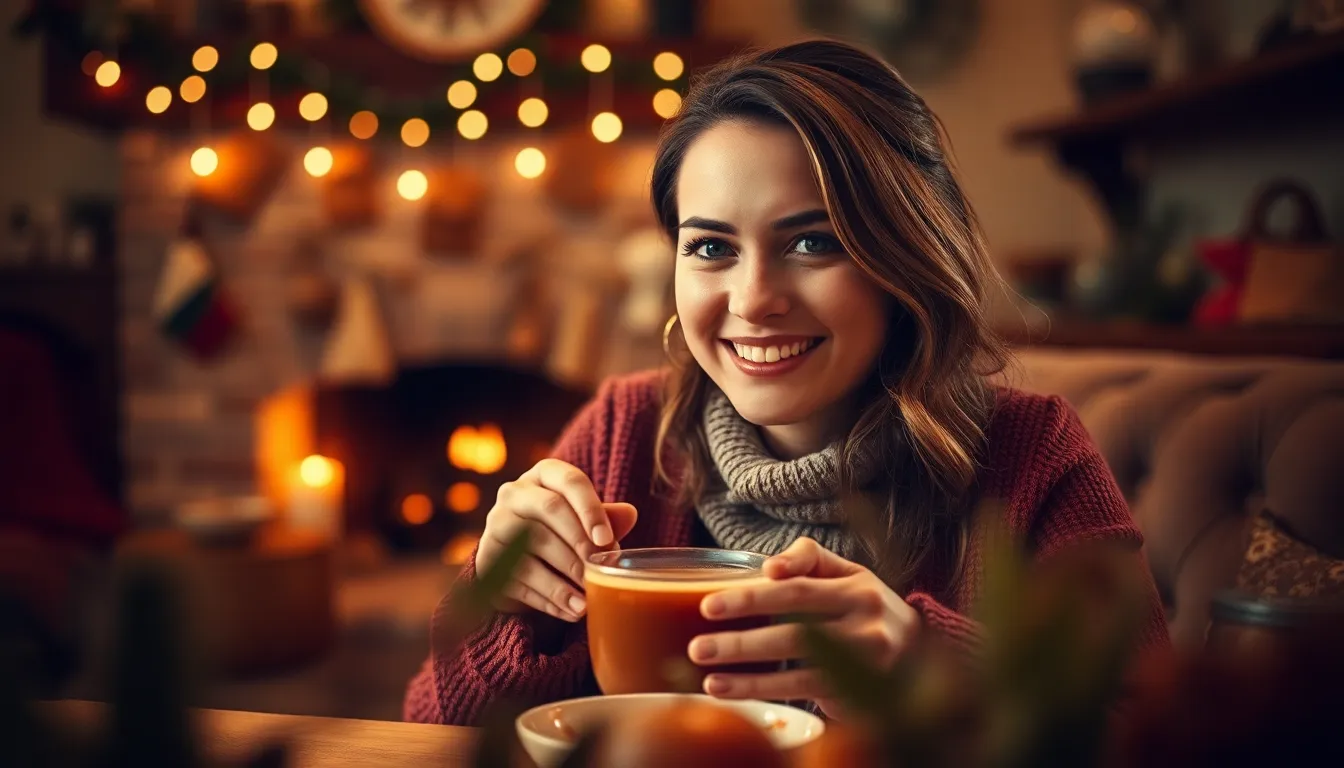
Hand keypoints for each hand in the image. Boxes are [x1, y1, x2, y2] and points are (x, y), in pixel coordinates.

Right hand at [477, 459, 637, 622]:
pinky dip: (549, 599)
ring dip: (564, 578)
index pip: (570, 481)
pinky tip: (571, 611)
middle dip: (579, 543)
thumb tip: (630, 513)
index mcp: (545, 475)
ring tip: (587, 601)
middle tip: (599, 571)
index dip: (591, 509)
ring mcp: (496, 524)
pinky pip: (518, 578)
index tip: (606, 541)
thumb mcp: (584, 522)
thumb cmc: (562, 532)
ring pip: (533, 546)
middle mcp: (515, 493)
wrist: (517, 559)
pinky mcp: (486, 558)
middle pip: (551, 509)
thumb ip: (605, 518)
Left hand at [688, 537, 919, 716]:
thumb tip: (768, 568)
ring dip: (750, 681)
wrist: (920, 650)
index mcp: (857, 589)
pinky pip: (810, 698)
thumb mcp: (844, 571)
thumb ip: (805, 558)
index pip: (796, 591)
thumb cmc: (864, 603)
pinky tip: (736, 695)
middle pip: (795, 637)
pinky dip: (769, 696)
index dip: (752, 598)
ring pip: (800, 676)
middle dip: (741, 644)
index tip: (708, 606)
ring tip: (708, 681)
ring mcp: (869, 669)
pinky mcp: (865, 698)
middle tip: (698, 648)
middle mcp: (866, 628)